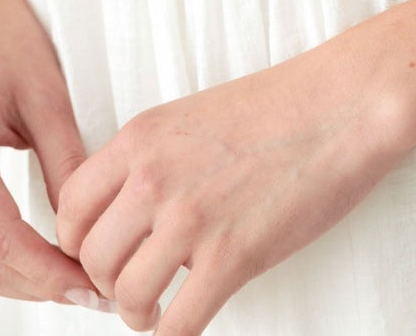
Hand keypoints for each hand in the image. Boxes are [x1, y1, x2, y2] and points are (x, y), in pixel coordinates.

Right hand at [0, 0, 99, 306]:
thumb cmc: (2, 34)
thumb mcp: (41, 94)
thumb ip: (65, 162)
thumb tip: (89, 228)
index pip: (0, 245)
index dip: (48, 275)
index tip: (93, 288)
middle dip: (34, 283)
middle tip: (90, 289)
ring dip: (14, 275)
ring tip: (69, 274)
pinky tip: (33, 254)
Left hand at [55, 32, 404, 334]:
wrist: (346, 103)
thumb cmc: (284, 107)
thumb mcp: (195, 117)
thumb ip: (153, 160)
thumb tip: (128, 218)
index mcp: (142, 137)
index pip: (69, 208)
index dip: (80, 243)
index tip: (104, 255)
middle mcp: (154, 177)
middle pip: (92, 257)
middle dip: (109, 282)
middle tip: (134, 286)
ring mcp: (191, 217)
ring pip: (126, 296)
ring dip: (138, 313)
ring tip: (159, 309)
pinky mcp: (232, 255)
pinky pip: (177, 324)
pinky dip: (175, 335)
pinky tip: (190, 320)